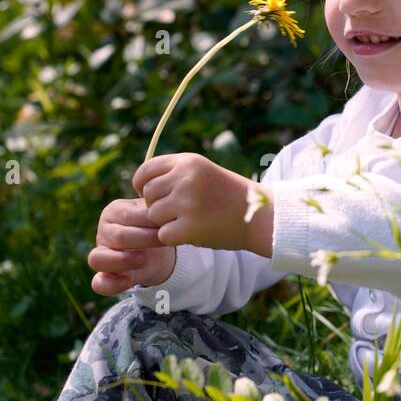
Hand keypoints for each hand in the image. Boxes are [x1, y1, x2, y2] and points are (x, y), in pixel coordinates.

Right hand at [88, 197, 176, 294]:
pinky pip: (99, 284)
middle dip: (145, 239)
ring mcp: (101, 254)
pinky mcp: (104, 276)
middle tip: (165, 240)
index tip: (170, 223)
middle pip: (117, 237)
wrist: (161, 251)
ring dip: (123, 260)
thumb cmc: (157, 226)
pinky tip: (129, 280)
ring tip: (144, 259)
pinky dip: (112, 284)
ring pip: (97, 259)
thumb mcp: (158, 213)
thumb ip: (157, 203)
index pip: (128, 216)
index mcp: (114, 211)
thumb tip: (159, 197)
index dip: (150, 220)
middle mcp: (103, 232)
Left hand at [132, 153, 270, 253]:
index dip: (142, 186)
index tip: (152, 196)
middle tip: (178, 212)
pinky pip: (163, 235)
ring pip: (153, 216)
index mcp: (187, 162)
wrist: (260, 216)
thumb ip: (174, 174)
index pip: (145, 172)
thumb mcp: (202, 172)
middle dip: (157, 206)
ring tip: (189, 221)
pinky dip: (174, 238)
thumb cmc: (229, 196)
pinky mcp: (190, 228)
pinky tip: (193, 233)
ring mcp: (188, 203)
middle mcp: (186, 179)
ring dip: (166, 223)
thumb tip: (140, 184)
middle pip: (148, 195)